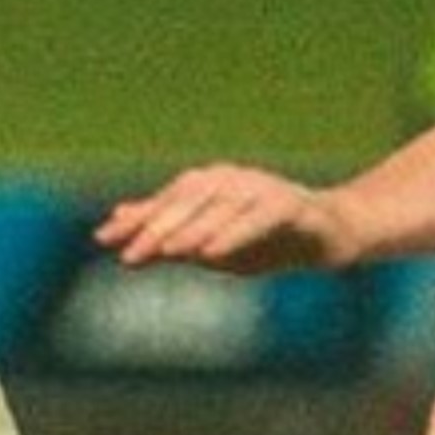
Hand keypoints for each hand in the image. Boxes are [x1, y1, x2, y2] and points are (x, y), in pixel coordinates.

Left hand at [95, 162, 350, 274]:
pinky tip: (212, 253)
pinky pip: (258, 218)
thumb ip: (167, 231)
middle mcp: (233, 180)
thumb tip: (116, 220)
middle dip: (157, 227)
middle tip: (130, 254)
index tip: (103, 239)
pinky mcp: (291, 205)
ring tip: (166, 252)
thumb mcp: (209, 241)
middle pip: (189, 200)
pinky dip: (234, 233)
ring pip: (221, 207)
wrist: (331, 234)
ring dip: (192, 229)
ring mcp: (262, 189)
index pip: (166, 200)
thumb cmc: (266, 237)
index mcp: (211, 186)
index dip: (136, 218)